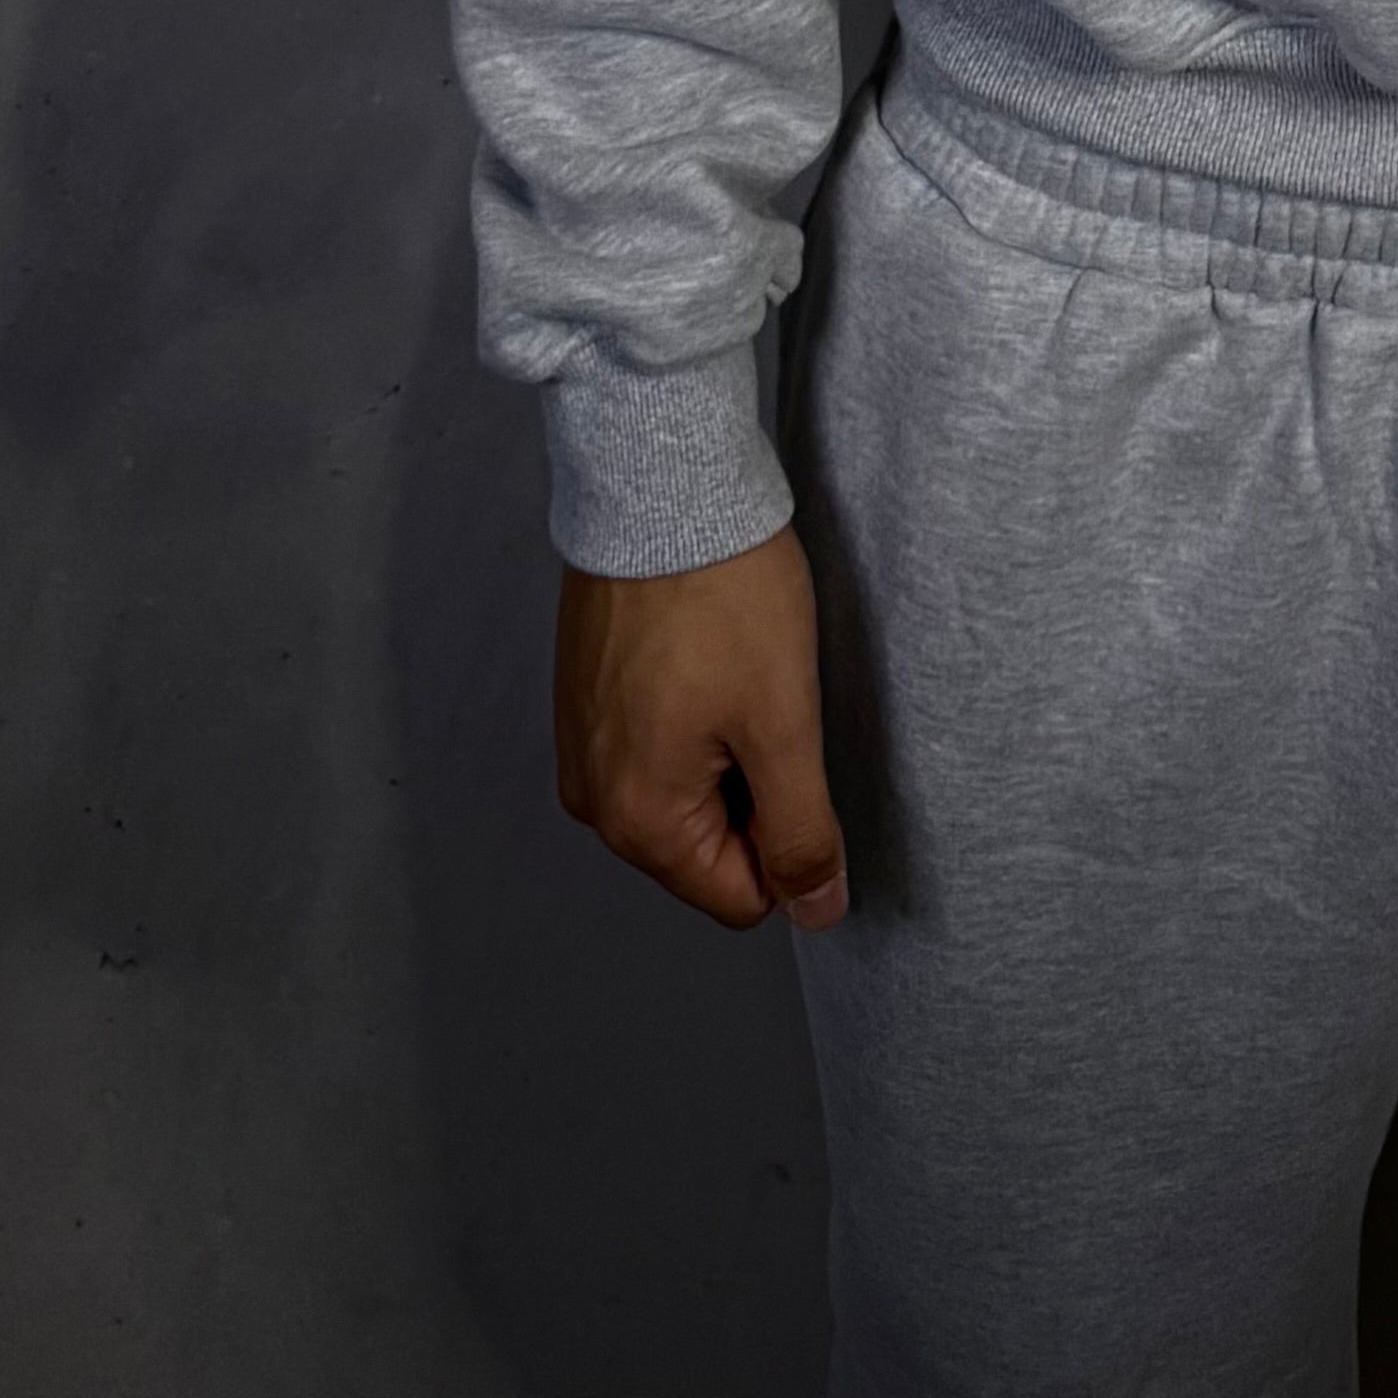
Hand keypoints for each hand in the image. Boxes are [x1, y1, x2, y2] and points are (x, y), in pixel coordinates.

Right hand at [554, 525, 848, 932]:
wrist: (660, 485)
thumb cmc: (723, 597)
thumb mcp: (785, 723)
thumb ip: (802, 834)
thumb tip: (817, 912)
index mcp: (637, 821)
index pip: (741, 895)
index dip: (788, 835)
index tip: (789, 749)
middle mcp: (593, 798)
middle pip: (708, 848)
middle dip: (753, 789)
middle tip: (763, 702)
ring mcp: (581, 746)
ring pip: (684, 793)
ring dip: (724, 749)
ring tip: (732, 672)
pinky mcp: (583, 700)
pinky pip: (653, 746)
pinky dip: (691, 714)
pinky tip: (704, 654)